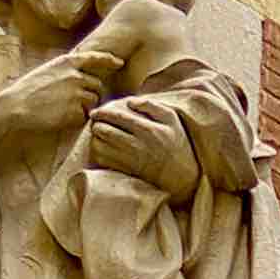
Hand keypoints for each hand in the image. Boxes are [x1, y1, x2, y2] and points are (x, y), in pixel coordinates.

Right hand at [0, 47, 115, 162]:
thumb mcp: (46, 72)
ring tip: (62, 109)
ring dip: (85, 107)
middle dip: (91, 94)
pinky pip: (86, 115)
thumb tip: (80, 77)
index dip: (108, 60)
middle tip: (72, 103)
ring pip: (93, 101)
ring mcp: (78, 92)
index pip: (94, 58)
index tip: (119, 62)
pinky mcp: (78, 110)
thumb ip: (64, 72)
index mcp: (66, 62)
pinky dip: (78, 118)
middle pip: (97, 85)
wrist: (17, 107)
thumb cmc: (27, 92)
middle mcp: (75, 75)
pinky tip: (61, 117)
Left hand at [85, 100, 201, 201]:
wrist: (184, 177)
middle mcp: (139, 146)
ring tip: (98, 136)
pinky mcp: (128, 174)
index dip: (102, 113)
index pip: (117, 117)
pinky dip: (98, 154)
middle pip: (105, 131)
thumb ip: (151, 105)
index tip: (95, 113)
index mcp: (148, 130)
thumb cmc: (176, 143)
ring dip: (95, 140)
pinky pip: (104, 162)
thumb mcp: (172, 119)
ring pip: (101, 147)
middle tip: (95, 124)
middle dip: (96, 125)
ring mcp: (133, 162)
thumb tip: (129, 101)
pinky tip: (103, 150)